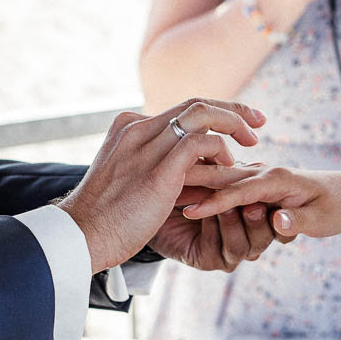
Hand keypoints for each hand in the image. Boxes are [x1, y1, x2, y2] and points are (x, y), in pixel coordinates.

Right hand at [58, 99, 265, 272]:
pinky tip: (231, 166)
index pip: (180, 108)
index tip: (236, 123)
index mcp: (128, 127)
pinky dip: (221, 149)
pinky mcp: (158, 170)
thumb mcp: (124, 176)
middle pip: (195, 103)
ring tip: (252, 142)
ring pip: (201, 114)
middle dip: (232, 109)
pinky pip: (201, 143)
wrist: (81, 236)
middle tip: (259, 122)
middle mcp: (137, 128)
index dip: (214, 112)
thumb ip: (150, 162)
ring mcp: (146, 146)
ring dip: (233, 124)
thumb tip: (189, 165)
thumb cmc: (105, 216)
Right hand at [181, 166, 340, 241]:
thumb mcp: (323, 220)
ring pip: (222, 179)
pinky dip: (206, 185)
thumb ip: (298, 223)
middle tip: (163, 194)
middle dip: (194, 185)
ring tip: (169, 194)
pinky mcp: (257, 182)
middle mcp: (266, 173)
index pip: (240, 191)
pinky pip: (227, 183)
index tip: (188, 212)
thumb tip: (278, 223)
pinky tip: (184, 189)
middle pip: (223, 178)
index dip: (214, 203)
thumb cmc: (337, 206)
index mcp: (279, 179)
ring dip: (197, 184)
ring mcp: (260, 175)